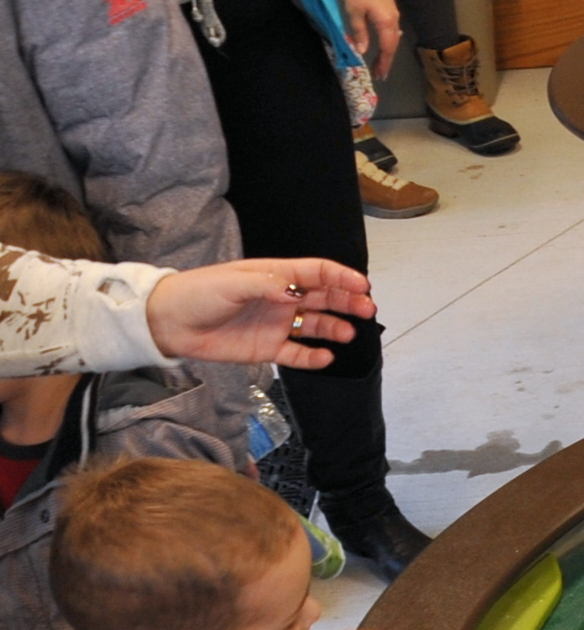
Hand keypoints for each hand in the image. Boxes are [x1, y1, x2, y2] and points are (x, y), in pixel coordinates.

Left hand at [146, 259, 374, 367]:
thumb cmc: (198, 293)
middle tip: (368, 308)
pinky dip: (314, 357)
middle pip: (324, 298)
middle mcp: (281, 299)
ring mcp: (277, 324)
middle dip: (348, 301)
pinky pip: (298, 354)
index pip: (316, 272)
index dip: (340, 276)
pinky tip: (326, 357)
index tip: (361, 285)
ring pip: (316, 326)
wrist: (169, 322)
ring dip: (336, 328)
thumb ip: (268, 285)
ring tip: (349, 334)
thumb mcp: (232, 282)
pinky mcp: (268, 349)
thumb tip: (299, 292)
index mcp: (275, 276)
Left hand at [340, 0, 401, 79]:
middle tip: (380, 73)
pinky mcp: (390, 10)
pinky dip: (388, 42)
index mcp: (386, 24)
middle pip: (392, 46)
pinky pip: (392, 31)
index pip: (387, 50)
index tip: (380, 76)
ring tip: (381, 62)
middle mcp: (393, 22)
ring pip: (393, 39)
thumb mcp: (354, 12)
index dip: (384, 64)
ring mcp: (394, 16)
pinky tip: (384, 45)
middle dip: (386, 61)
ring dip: (387, 52)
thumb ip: (360, 33)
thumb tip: (362, 50)